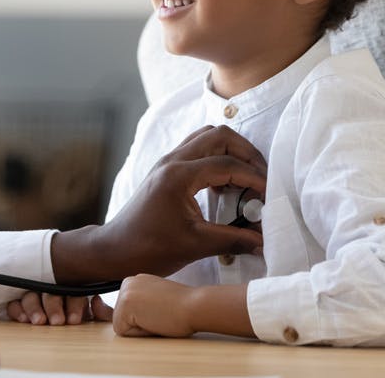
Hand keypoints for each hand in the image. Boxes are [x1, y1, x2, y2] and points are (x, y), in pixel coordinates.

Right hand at [6, 293, 112, 325]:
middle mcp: (52, 289)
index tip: (74, 320)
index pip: (73, 291)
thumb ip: (102, 313)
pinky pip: (14, 302)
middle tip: (57, 321)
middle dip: (53, 306)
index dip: (74, 304)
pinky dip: (17, 309)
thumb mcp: (95, 317)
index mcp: (73, 289)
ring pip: (31, 294)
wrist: (61, 327)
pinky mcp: (19, 304)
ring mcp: (34, 295)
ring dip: (34, 307)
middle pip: (50, 291)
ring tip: (39, 321)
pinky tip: (23, 319)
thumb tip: (97, 302)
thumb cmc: (79, 319)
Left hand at [52, 125, 266, 282]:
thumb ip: (234, 239)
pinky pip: (196, 149)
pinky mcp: (166, 169)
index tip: (269, 196)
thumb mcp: (196, 245)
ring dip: (230, 151)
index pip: (226, 163)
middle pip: (218, 136)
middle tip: (261, 177)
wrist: (115, 250)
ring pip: (206, 138)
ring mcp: (167, 162)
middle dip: (246, 152)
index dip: (254, 177)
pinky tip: (225, 184)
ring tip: (246, 179)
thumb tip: (263, 240)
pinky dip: (216, 158)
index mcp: (179, 175)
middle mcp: (172, 160)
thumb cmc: (149, 248)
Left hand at [114, 276, 252, 338]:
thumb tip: (97, 308)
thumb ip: (131, 306)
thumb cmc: (181, 307)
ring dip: (140, 329)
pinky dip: (140, 333)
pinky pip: (124, 332)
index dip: (145, 319)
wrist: (195, 305)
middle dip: (140, 324)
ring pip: (122, 326)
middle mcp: (126, 282)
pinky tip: (154, 320)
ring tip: (159, 316)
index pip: (127, 312)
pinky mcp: (124, 305)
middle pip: (122, 319)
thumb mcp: (152, 302)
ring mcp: (124, 292)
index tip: (160, 309)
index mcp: (133, 281)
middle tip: (161, 313)